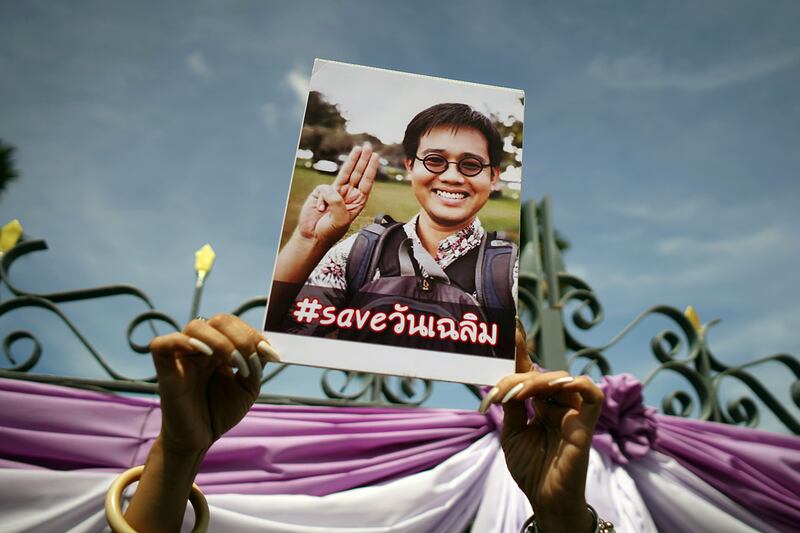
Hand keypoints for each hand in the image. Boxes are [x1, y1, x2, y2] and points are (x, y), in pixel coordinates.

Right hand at [149, 314, 279, 453]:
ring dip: (222, 341)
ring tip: (234, 364)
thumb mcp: (248, 387)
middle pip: (219, 320)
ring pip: (196, 326)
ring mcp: (181, 356)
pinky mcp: (165, 369)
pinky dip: (182, 341)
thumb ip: (256, 364)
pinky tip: (206, 355)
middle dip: (241, 337)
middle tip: (250, 361)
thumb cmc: (220, 413)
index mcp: (219, 348)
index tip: (269, 352)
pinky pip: (161, 344)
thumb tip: (266, 346)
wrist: (200, 440)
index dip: (253, 333)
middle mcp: (200, 347)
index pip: (234, 324)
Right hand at [296, 144, 379, 245]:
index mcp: (357, 201)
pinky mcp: (322, 192)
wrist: (312, 236)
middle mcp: (348, 194)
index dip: (370, 169)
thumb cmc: (329, 231)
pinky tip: (321, 209)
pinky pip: (324, 189)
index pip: (366, 182)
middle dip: (363, 160)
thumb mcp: (339, 219)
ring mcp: (335, 192)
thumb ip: (338, 203)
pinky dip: (323, 199)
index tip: (375, 157)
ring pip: (345, 173)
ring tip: (359, 149)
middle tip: (368, 147)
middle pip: (358, 174)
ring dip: (352, 160)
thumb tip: (331, 189)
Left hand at [488, 328, 603, 531]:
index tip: (510, 325)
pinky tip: (556, 387)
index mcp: (540, 403)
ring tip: (516, 394)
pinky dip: (576, 384)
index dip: (521, 348)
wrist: (545, 500)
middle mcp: (557, 403)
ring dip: (536, 382)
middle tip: (498, 391)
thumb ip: (513, 405)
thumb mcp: (513, 432)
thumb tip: (504, 380)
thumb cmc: (531, 469)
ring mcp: (573, 411)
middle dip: (516, 377)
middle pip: (539, 373)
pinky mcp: (587, 422)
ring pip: (560, 378)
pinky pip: (591, 392)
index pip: (530, 370)